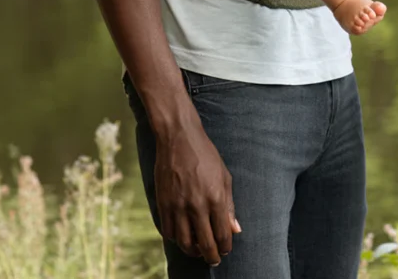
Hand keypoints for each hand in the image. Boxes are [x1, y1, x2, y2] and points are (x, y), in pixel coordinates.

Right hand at [154, 116, 240, 264]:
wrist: (179, 139)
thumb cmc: (206, 155)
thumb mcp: (224, 176)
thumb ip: (229, 205)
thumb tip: (235, 229)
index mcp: (215, 198)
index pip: (222, 235)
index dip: (225, 247)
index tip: (225, 251)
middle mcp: (196, 205)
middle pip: (204, 244)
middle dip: (211, 256)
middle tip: (213, 259)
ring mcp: (178, 206)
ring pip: (184, 243)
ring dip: (192, 251)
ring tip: (198, 250)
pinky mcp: (163, 204)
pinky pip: (168, 232)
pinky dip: (176, 239)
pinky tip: (183, 236)